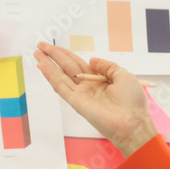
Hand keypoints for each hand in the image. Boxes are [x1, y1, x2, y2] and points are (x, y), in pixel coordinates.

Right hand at [33, 42, 157, 156]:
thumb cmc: (132, 101)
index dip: (66, 54)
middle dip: (53, 55)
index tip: (55, 47)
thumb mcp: (123, 76)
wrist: (132, 123)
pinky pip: (61, 87)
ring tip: (36, 52)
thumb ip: (107, 66)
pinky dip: (50, 76)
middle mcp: (87, 86)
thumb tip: (91, 60)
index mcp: (99, 79)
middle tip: (40, 45)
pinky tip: (42, 66)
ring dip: (48, 64)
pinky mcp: (76, 102)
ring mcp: (80, 94)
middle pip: (66, 67)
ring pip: (60, 75)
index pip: (79, 64)